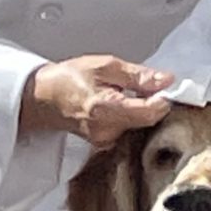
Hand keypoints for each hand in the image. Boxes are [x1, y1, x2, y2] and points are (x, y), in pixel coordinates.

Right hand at [23, 55, 172, 147]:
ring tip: (130, 93)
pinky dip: (133, 116)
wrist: (43, 99)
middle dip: (154, 103)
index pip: (150, 112)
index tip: (167, 86)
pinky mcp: (106, 144)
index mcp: (106, 109)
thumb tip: (166, 80)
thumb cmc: (68, 79)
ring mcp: (107, 141)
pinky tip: (123, 105)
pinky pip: (130, 130)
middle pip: (148, 121)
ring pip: (140, 126)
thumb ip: (138, 75)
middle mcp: (107, 131)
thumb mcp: (104, 66)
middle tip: (150, 85)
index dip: (164, 99)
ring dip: (143, 109)